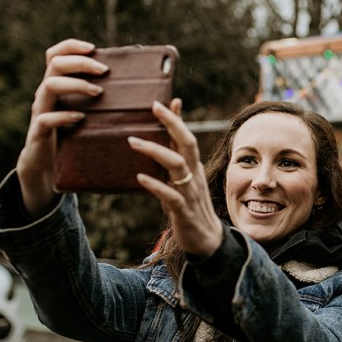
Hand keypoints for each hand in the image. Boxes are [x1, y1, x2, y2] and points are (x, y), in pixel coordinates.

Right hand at [18, 39, 107, 216]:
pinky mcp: (39, 131)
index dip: (71, 46)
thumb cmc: (74, 136)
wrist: (48, 165)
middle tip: (104, 71)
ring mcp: (41, 110)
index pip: (56, 55)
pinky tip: (80, 117)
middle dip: (80, 63)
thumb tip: (141, 91)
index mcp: (57, 85)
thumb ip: (102, 100)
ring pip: (49, 86)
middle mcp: (46, 93)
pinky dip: (63, 115)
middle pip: (55, 64)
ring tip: (97, 92)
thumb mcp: (88, 114)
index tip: (93, 48)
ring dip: (75, 85)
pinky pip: (46, 119)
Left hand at [128, 100, 224, 258]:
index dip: (176, 119)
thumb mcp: (183, 182)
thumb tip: (162, 143)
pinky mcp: (184, 211)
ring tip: (133, 141)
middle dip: (172, 124)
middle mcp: (194, 176)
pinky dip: (156, 185)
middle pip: (187, 144)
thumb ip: (174, 162)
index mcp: (194, 168)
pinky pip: (171, 196)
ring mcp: (190, 193)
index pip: (187, 137)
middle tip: (153, 107)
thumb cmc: (190, 208)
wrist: (207, 241)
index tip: (163, 101)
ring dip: (156, 151)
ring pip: (178, 166)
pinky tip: (141, 179)